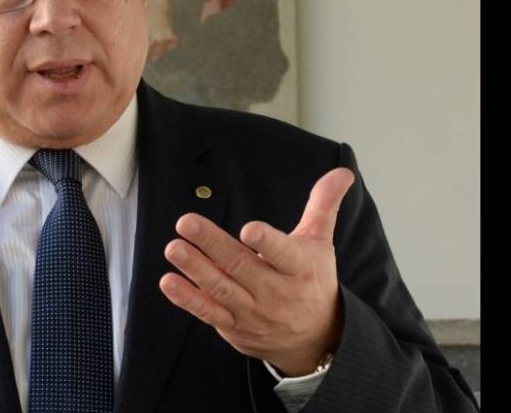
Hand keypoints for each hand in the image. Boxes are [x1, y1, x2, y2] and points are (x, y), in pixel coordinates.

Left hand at [159, 168, 354, 375]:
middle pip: (241, 266)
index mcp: (299, 269)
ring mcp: (253, 312)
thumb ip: (323, 205)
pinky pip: (209, 313)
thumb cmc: (313, 281)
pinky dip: (188, 299)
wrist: (316, 338)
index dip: (267, 242)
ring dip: (195, 268)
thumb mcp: (320, 243)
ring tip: (174, 248)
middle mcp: (276, 292)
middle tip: (187, 223)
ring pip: (221, 289)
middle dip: (212, 244)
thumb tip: (341, 172)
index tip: (249, 229)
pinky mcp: (235, 327)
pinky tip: (170, 282)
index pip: (283, 254)